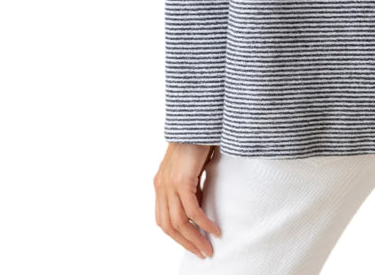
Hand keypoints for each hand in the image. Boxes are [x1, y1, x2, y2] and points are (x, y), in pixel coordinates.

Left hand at [154, 142, 222, 259]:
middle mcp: (161, 186)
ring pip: (179, 222)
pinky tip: (214, 229)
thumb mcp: (191, 170)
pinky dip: (203, 223)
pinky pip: (192, 209)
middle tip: (202, 253)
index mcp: (160, 185)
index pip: (163, 220)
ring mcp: (169, 184)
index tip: (193, 244)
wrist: (197, 121)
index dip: (177, 236)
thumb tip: (199, 207)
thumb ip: (191, 188)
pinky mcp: (181, 180)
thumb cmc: (197, 142)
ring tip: (209, 247)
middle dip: (186, 243)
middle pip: (169, 226)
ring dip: (195, 238)